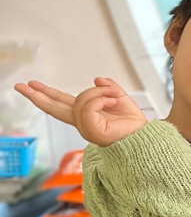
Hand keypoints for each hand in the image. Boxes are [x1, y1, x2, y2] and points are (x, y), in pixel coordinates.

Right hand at [15, 77, 147, 146]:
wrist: (144, 137)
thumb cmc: (133, 124)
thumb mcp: (120, 98)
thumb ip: (108, 88)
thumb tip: (97, 79)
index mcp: (85, 115)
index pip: (61, 103)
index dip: (46, 94)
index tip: (31, 85)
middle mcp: (81, 122)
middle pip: (54, 107)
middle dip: (37, 96)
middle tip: (20, 85)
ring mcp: (85, 128)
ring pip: (80, 101)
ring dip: (98, 93)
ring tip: (111, 97)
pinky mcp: (92, 132)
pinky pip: (89, 107)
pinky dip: (101, 99)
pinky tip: (110, 101)